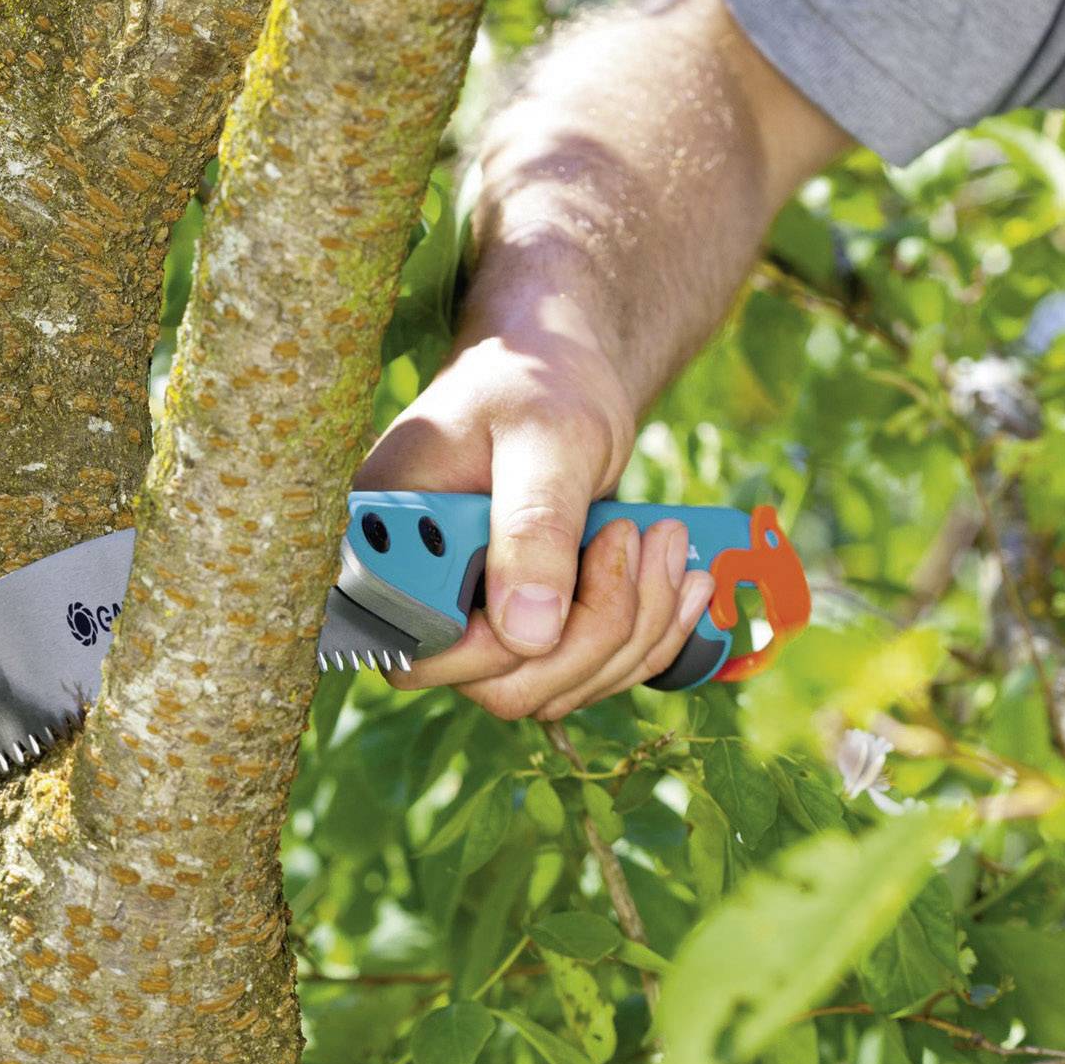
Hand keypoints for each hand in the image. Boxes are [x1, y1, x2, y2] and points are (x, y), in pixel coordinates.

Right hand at [353, 324, 716, 720]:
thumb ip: (534, 528)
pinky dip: (647, 637)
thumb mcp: (546, 439)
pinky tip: (678, 578)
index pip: (422, 650)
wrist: (556, 374)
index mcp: (386, 544)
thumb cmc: (537, 383)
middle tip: (641, 536)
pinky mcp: (521, 629)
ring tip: (665, 538)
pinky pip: (584, 673)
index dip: (506, 639)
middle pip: (498, 685)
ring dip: (634, 630)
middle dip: (595, 631)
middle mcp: (418, 599)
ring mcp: (472, 623)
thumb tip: (527, 633)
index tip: (592, 545)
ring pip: (552, 689)